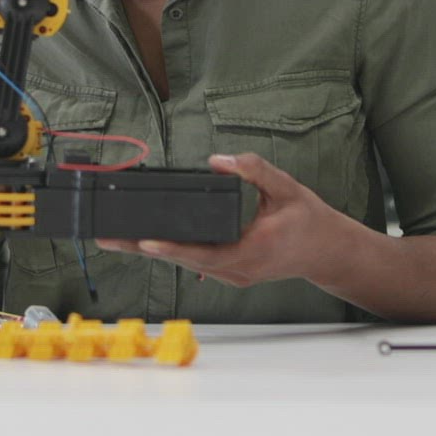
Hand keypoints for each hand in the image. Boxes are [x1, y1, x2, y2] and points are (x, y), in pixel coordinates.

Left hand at [96, 153, 340, 287]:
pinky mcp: (229, 272)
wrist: (328, 252)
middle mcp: (236, 270)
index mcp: (250, 252)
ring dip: (152, 252)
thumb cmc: (310, 221)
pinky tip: (147, 241)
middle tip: (107, 237)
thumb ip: (254, 170)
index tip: (145, 241)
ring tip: (115, 239)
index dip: (173, 249)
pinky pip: (194, 262)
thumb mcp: (287, 188)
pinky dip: (171, 251)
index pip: (204, 253)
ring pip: (185, 264)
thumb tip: (220, 160)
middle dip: (143, 248)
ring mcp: (232, 275)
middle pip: (183, 261)